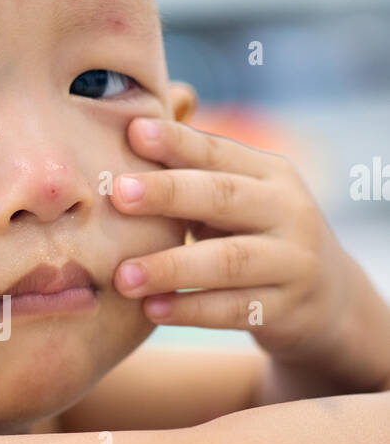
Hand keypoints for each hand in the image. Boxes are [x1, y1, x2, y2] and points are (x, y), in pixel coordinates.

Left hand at [110, 115, 389, 388]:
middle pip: (224, 197)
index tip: (133, 132)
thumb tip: (130, 133)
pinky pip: (233, 310)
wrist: (326, 297)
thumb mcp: (239, 199)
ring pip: (228, 261)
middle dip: (168, 193)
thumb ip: (195, 173)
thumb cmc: (256, 235)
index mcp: (271, 174)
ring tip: (122, 276)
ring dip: (171, 267)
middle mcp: (287, 211)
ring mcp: (292, 262)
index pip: (219, 152)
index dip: (177, 142)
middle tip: (117, 194)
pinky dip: (190, 310)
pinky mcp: (286, 309)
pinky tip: (151, 309)